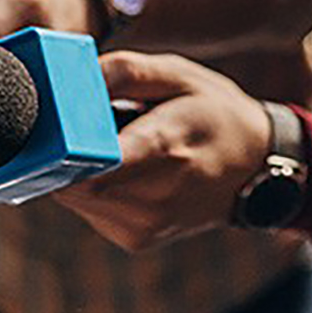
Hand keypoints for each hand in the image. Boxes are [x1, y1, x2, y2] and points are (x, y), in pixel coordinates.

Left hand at [52, 52, 271, 250]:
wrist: (257, 168)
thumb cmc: (214, 112)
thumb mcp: (179, 74)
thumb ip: (124, 72)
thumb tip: (71, 81)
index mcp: (167, 146)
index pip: (101, 160)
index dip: (66, 145)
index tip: (54, 126)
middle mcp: (156, 196)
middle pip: (73, 179)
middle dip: (65, 150)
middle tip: (82, 124)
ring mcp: (146, 225)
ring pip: (74, 197)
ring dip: (77, 168)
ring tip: (114, 146)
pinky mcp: (136, 240)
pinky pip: (88, 209)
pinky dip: (92, 186)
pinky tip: (123, 169)